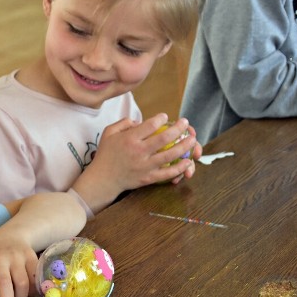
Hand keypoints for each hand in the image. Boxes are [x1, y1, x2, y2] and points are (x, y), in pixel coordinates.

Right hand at [73, 113, 198, 210]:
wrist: (103, 179)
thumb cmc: (106, 155)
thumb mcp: (109, 132)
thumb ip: (124, 123)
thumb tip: (140, 121)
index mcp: (129, 139)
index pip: (150, 125)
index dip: (161, 119)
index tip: (165, 116)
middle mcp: (139, 152)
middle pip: (164, 138)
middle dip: (178, 128)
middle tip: (185, 122)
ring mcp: (145, 166)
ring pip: (170, 155)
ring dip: (184, 146)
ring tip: (192, 139)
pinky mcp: (148, 178)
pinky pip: (167, 173)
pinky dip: (179, 168)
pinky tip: (188, 162)